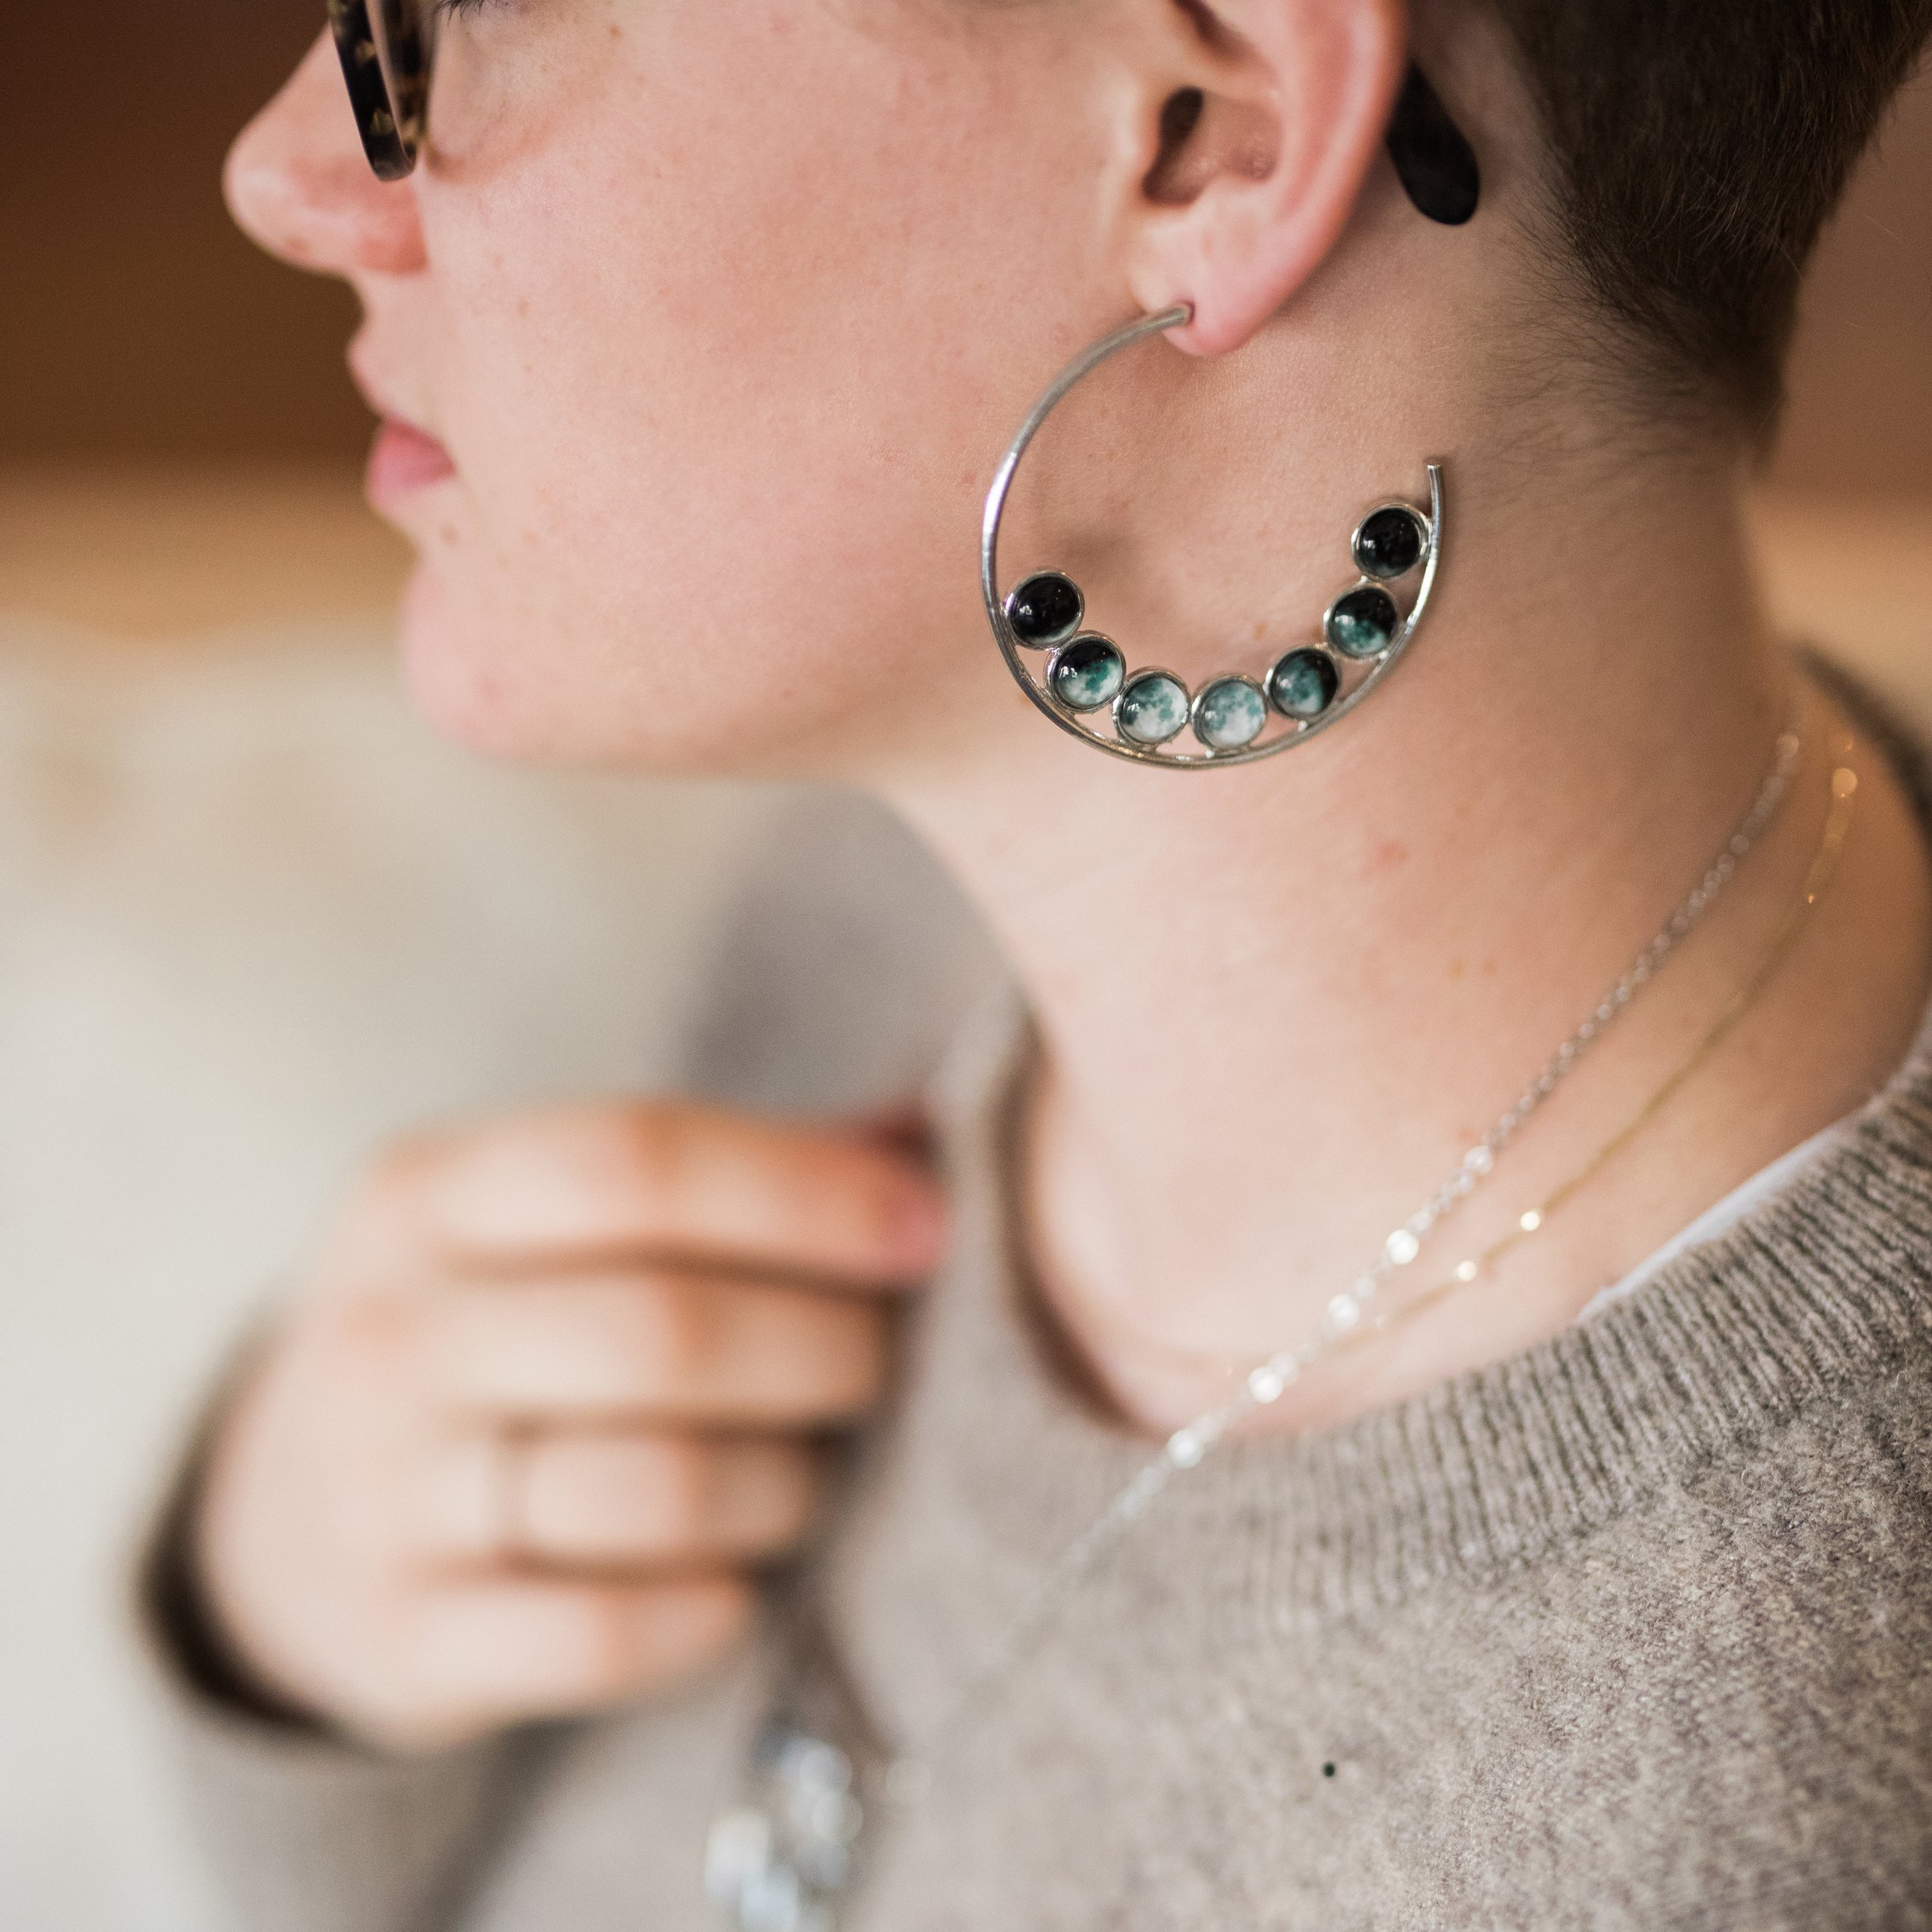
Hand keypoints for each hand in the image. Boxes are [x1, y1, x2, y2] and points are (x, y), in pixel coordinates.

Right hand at [193, 1101, 946, 1754]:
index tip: (922, 1227)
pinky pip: (606, 1634)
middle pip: (663, 1331)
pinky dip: (709, 1608)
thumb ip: (727, 1169)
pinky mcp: (405, 1640)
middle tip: (877, 1361)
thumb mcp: (548, 1219)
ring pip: (654, 1488)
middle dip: (820, 1346)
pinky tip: (736, 1578)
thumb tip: (923, 1133)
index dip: (804, 1192)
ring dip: (780, 1482)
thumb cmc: (489, 1329)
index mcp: (427, 1193)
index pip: (636, 1162)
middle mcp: (386, 1334)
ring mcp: (380, 1495)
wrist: (288, 1521)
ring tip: (803, 1468)